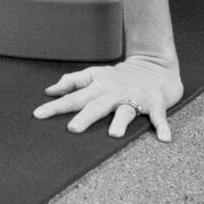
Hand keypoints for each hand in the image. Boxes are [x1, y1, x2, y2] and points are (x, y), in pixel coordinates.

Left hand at [34, 54, 181, 141]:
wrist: (155, 65)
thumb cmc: (121, 75)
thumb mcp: (95, 74)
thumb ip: (72, 82)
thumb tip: (50, 91)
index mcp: (98, 87)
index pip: (73, 98)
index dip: (56, 106)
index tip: (38, 115)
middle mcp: (114, 92)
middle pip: (97, 106)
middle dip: (85, 117)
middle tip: (72, 128)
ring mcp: (135, 97)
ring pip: (126, 110)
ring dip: (121, 121)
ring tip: (114, 134)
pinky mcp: (156, 103)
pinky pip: (159, 116)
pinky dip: (162, 126)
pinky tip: (164, 138)